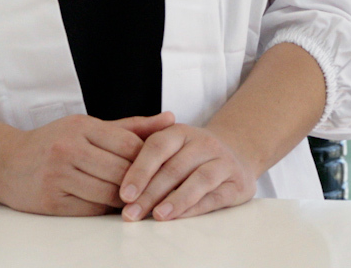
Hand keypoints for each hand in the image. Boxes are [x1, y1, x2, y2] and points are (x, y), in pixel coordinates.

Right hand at [0, 110, 174, 215]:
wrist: (5, 162)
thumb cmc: (54, 142)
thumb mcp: (88, 127)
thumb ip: (131, 126)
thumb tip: (171, 119)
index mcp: (82, 127)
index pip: (129, 144)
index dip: (148, 158)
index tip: (159, 166)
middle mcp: (69, 149)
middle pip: (121, 170)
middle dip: (140, 181)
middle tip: (156, 188)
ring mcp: (58, 176)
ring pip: (108, 193)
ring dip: (125, 199)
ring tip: (136, 198)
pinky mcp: (51, 201)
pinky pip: (90, 208)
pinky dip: (105, 208)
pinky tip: (111, 205)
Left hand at [117, 121, 257, 221]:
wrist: (236, 153)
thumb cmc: (190, 154)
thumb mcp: (170, 145)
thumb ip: (144, 153)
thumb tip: (113, 173)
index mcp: (181, 132)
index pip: (157, 147)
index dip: (139, 170)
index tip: (124, 194)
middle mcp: (204, 143)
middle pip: (174, 168)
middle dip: (150, 193)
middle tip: (131, 214)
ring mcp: (223, 162)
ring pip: (198, 180)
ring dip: (175, 200)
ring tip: (157, 216)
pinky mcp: (237, 183)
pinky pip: (215, 196)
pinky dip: (195, 208)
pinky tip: (179, 217)